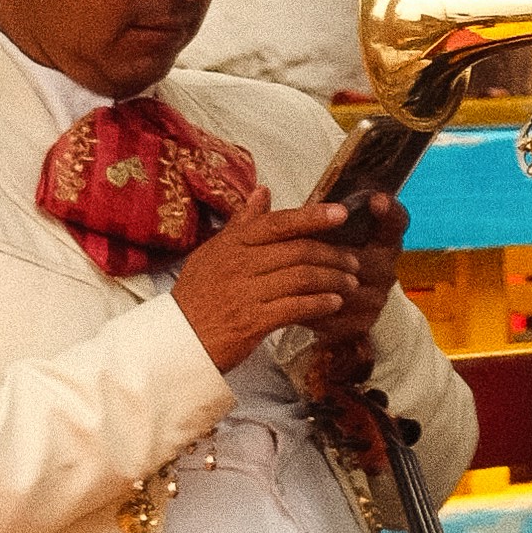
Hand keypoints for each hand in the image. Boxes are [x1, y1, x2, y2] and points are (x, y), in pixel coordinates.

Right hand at [171, 197, 389, 371]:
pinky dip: (319, 304)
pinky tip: (334, 304)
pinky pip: (295, 307)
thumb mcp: (214, 253)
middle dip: (332, 255)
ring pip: (301, 277)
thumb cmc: (198, 295)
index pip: (278, 223)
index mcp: (233, 244)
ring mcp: (246, 292)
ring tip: (350, 283)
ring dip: (332, 279)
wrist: (177, 340)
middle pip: (298, 250)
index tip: (341, 213)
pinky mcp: (252, 321)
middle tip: (354, 261)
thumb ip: (243, 223)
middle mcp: (240, 263)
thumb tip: (263, 191)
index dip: (313, 216)